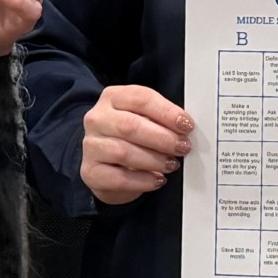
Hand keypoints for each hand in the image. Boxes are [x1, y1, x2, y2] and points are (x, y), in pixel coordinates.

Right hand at [81, 85, 193, 205]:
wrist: (106, 164)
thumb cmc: (130, 137)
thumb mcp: (144, 119)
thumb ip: (161, 119)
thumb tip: (185, 128)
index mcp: (113, 97)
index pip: (141, 98)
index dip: (166, 112)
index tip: (186, 125)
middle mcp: (97, 118)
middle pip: (130, 125)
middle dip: (162, 138)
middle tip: (182, 147)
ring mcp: (91, 145)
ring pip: (123, 152)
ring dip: (153, 160)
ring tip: (171, 164)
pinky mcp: (91, 171)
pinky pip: (118, 178)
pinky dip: (142, 180)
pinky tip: (156, 179)